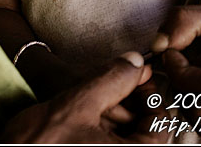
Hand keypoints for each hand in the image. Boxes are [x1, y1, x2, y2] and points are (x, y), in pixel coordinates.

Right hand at [0, 52, 169, 142]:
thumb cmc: (38, 143)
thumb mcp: (78, 103)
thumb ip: (113, 80)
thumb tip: (136, 63)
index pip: (162, 124)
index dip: (149, 93)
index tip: (132, 76)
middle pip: (145, 133)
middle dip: (128, 107)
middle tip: (106, 91)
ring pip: (125, 138)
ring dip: (113, 119)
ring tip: (86, 107)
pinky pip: (105, 144)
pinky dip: (100, 132)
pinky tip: (78, 123)